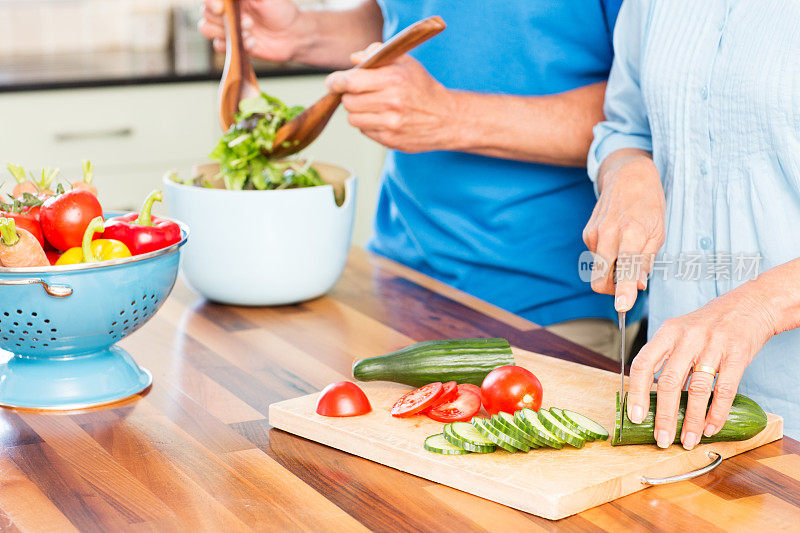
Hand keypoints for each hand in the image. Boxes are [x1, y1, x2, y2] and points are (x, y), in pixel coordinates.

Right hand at [198, 0, 302, 61]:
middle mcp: (226, 10)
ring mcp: (227, 27)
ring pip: (206, 29)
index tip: (220, 9)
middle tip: (250, 23)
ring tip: (250, 33)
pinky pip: (219, 46)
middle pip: (205, 13)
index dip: (210, 2)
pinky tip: (253, 43)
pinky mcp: (231, 43)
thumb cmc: (280, 11)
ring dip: (227, 33)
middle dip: (225, 21)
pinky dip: (234, 45)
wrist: (292, 36)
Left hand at [325, 44, 457, 151]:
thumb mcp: (405, 62)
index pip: (350, 81)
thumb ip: (377, 54)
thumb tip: (353, 59)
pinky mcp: (390, 140)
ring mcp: (390, 124)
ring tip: (373, 106)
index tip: (333, 82)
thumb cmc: (423, 87)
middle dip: (350, 96)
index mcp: (393, 79)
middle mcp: (391, 103)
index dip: (336, 81)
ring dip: (358, 112)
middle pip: (348, 101)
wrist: (446, 118)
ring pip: (353, 119)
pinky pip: (364, 131)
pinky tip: (383, 119)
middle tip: (361, 93)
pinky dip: (368, 125)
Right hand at [582, 150, 665, 310]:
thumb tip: (639, 286)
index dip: (624, 290)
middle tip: (629, 283)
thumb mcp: (658, 232)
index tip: (623, 307)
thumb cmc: (648, 204)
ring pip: (599, 270)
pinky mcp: (587, 233)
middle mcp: (608, 233)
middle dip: (613, 289)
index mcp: (632, 232)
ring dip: (613, 270)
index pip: (626, 267)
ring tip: (628, 248)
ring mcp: (594, 234)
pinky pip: (596, 258)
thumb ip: (646, 261)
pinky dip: (608, 257)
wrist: (627, 176)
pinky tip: (618, 240)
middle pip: (601, 278)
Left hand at [627, 286, 774, 448]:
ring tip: (688, 440)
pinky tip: (710, 428)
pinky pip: (725, 390)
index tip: (635, 416)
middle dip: (664, 416)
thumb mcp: (680, 332)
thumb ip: (665, 359)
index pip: (643, 364)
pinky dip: (716, 413)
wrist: (750, 305)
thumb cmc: (708, 324)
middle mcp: (688, 338)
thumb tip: (650, 396)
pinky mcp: (737, 355)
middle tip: (662, 439)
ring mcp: (714, 346)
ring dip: (692, 420)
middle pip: (669, 382)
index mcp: (668, 332)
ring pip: (697, 390)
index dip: (637, 392)